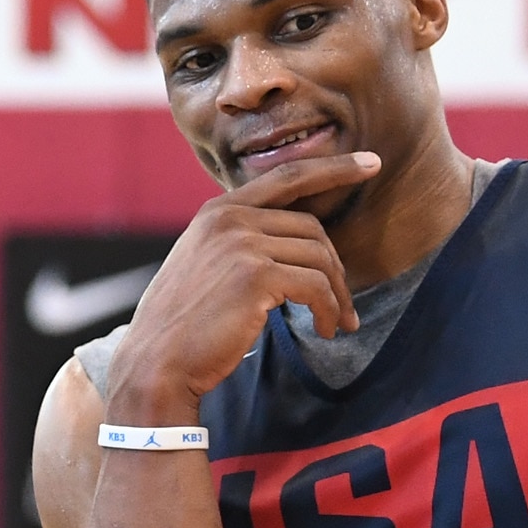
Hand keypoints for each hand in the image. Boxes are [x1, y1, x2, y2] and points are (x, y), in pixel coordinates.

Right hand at [107, 151, 381, 419]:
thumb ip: (238, 243)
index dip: (333, 168)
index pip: (287, 177)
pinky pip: (316, 286)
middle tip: (344, 307)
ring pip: (319, 257)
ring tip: (336, 324)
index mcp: (217, 212)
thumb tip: (293, 245)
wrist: (156, 364)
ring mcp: (241, 244)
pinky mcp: (255, 276)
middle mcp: (229, 218)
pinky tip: (324, 330)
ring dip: (336, 296)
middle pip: (312, 228)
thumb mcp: (204, 267)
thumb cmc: (184, 327)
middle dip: (336, 269)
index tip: (371, 162)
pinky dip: (329, 310)